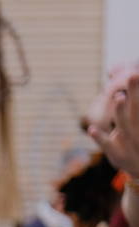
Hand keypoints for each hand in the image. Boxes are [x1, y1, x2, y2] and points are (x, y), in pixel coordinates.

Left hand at [85, 63, 138, 178]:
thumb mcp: (133, 122)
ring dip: (121, 110)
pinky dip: (99, 137)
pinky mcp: (116, 154)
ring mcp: (128, 141)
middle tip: (133, 75)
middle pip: (136, 107)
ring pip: (125, 124)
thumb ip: (128, 104)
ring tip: (119, 96)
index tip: (136, 72)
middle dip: (135, 91)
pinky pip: (107, 144)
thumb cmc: (134, 142)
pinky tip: (91, 129)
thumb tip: (116, 79)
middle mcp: (137, 128)